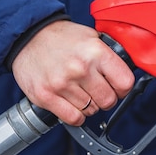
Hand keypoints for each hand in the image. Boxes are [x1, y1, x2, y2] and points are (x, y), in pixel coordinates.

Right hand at [11, 20, 134, 125]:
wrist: (27, 36)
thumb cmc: (61, 37)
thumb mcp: (92, 36)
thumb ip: (110, 53)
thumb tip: (127, 69)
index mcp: (96, 52)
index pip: (125, 82)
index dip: (124, 88)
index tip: (118, 88)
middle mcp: (80, 68)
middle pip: (109, 100)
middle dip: (107, 99)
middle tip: (99, 91)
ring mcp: (62, 84)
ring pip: (91, 110)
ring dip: (90, 106)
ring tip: (81, 92)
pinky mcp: (46, 96)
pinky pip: (73, 118)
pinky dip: (76, 115)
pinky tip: (73, 104)